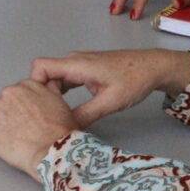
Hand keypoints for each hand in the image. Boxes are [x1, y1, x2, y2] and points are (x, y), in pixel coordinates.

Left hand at [0, 80, 79, 173]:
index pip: (19, 93)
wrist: (51, 150)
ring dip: (6, 127)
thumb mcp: (60, 101)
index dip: (26, 106)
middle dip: (14, 115)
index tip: (31, 116)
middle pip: (7, 104)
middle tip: (27, 129)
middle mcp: (6, 95)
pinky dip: (0, 141)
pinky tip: (13, 146)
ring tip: (21, 138)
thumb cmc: (58, 129)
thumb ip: (50, 88)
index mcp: (24, 86)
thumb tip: (49, 85)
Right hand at [28, 48, 189, 125]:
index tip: (43, 106)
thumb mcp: (110, 102)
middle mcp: (74, 60)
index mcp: (77, 64)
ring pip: (55, 77)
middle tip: (50, 116)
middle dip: (44, 94)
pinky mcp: (86, 69)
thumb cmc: (134, 80)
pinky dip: (62, 92)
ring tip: (57, 114)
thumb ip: (86, 115)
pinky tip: (68, 107)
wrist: (153, 67)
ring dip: (54, 94)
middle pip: (45, 74)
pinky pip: (66, 78)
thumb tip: (66, 130)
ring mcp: (80, 64)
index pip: (41, 66)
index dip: (35, 85)